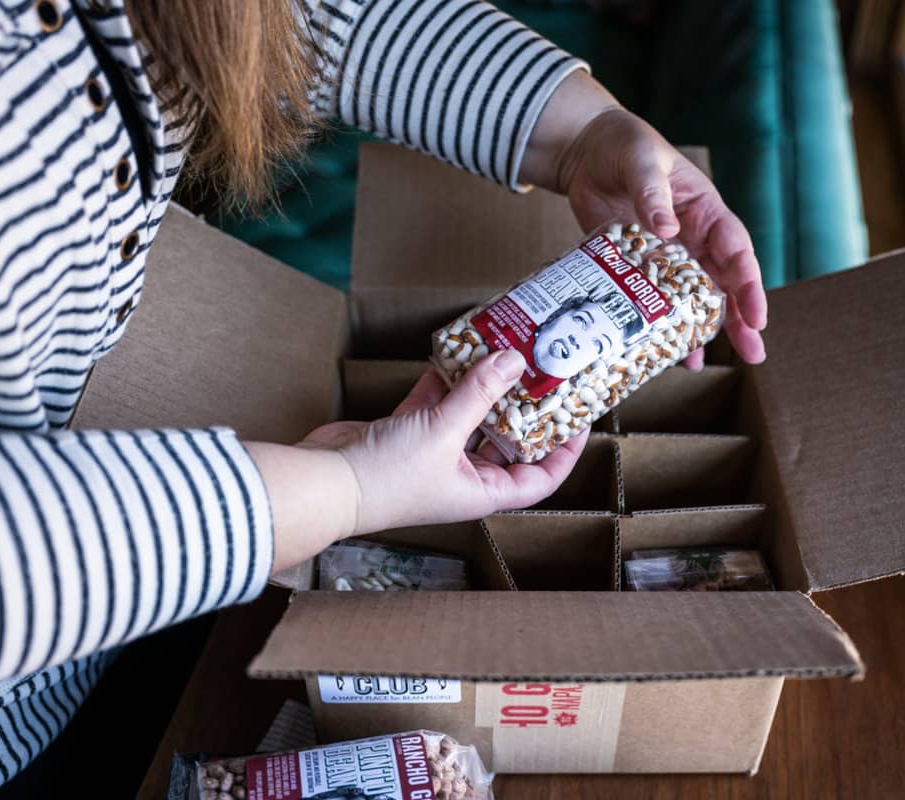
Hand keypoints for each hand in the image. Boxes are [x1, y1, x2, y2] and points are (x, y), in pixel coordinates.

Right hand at [250, 350, 586, 572]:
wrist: (324, 482)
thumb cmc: (386, 477)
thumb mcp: (442, 430)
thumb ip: (479, 393)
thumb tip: (514, 360)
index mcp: (481, 491)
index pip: (539, 478)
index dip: (564, 452)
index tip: (580, 418)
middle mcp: (462, 475)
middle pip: (507, 441)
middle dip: (523, 408)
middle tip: (543, 373)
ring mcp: (433, 454)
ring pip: (470, 417)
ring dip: (484, 388)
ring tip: (505, 353)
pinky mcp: (405, 434)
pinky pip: (436, 404)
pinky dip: (445, 381)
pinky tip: (457, 352)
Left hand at [520, 72, 766, 364]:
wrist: (586, 154)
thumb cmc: (623, 146)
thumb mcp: (640, 161)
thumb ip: (652, 192)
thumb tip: (667, 229)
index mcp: (705, 210)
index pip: (735, 250)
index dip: (747, 284)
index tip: (756, 315)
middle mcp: (693, 239)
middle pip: (724, 284)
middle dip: (739, 319)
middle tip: (755, 353)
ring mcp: (667, 257)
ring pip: (694, 298)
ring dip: (704, 329)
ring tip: (706, 364)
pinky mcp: (637, 268)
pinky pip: (655, 301)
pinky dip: (660, 325)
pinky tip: (666, 352)